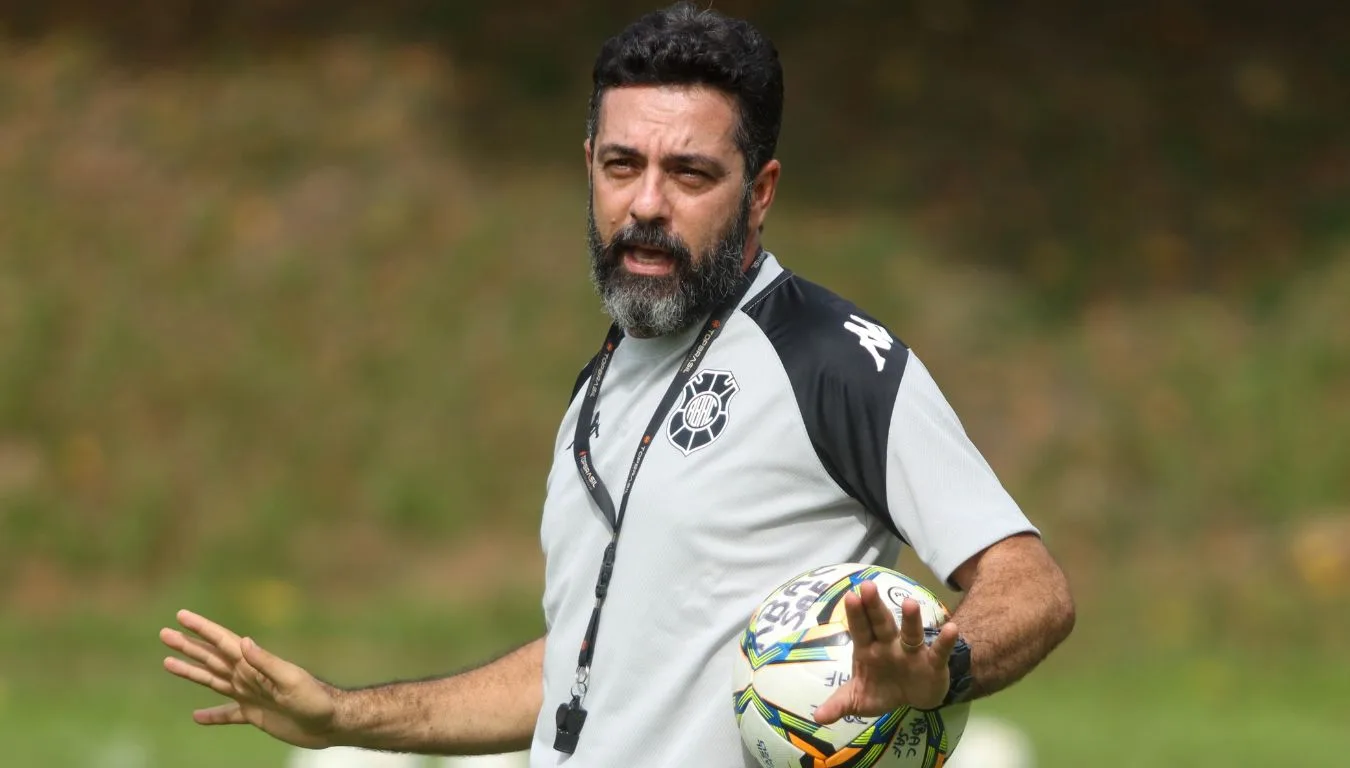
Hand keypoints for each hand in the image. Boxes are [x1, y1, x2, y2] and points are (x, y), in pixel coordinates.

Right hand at [160, 609, 339, 748]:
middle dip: (188, 645)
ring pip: (213, 680)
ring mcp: (251, 695)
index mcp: (254, 665)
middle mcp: (249, 676)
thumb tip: (243, 640)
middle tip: (165, 633)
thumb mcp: (291, 679)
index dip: (202, 628)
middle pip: (211, 657)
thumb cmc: (315, 699)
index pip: (222, 642)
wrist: (331, 723)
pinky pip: (227, 714)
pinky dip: (212, 715)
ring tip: (168, 662)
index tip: (181, 616)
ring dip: (191, 671)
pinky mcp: (256, 715)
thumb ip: (266, 662)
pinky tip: (196, 717)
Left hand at [813, 581, 959, 723]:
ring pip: (910, 633)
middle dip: (875, 607)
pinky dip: (944, 641)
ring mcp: (911, 652)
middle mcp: (889, 645)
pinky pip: (939, 651)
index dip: (855, 614)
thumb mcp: (858, 700)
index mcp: (868, 649)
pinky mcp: (932, 663)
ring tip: (910, 603)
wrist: (914, 698)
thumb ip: (839, 705)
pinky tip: (951, 629)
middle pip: (881, 623)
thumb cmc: (882, 690)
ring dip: (911, 620)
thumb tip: (817, 718)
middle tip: (868, 586)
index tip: (850, 596)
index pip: (860, 629)